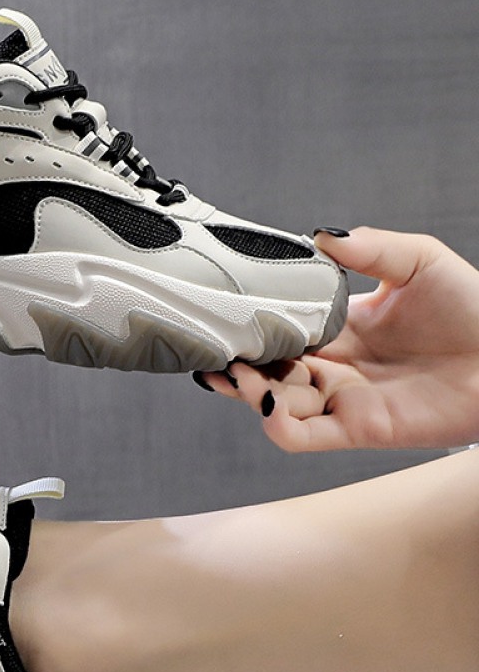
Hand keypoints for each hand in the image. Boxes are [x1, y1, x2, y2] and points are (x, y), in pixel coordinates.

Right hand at [199, 227, 478, 450]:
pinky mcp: (357, 428)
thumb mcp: (421, 261)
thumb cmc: (476, 309)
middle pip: (268, 369)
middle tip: (218, 351)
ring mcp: (342, 399)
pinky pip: (304, 436)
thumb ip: (370, 247)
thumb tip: (320, 234)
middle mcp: (335, 366)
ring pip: (276, 402)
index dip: (253, 327)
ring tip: (236, 375)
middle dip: (238, 363)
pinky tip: (268, 407)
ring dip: (249, 393)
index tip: (228, 315)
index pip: (283, 329)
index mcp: (343, 327)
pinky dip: (279, 427)